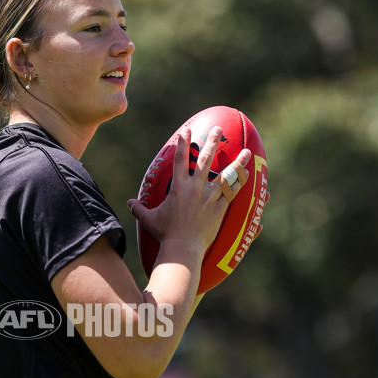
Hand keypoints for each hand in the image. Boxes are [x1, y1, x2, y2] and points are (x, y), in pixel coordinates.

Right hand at [128, 126, 249, 254]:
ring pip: (226, 175)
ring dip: (238, 162)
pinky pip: (232, 193)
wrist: (182, 247)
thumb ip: (138, 209)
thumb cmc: (164, 234)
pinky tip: (248, 175)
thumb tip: (129, 203)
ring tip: (247, 152)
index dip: (184, 144)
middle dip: (212, 142)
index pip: (181, 159)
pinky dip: (240, 183)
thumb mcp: (148, 220)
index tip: (187, 131)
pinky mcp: (219, 207)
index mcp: (178, 187)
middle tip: (218, 130)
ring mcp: (209, 197)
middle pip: (206, 160)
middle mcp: (195, 188)